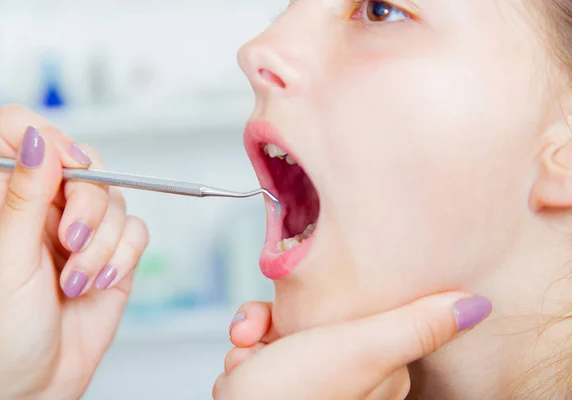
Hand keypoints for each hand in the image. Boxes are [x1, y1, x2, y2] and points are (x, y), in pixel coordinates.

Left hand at [0, 106, 148, 399]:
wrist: (28, 391)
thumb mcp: (4, 260)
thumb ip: (25, 195)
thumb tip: (38, 137)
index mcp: (2, 201)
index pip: (22, 133)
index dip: (49, 140)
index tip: (64, 168)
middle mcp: (45, 210)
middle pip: (86, 163)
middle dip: (87, 202)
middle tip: (69, 239)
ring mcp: (82, 233)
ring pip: (116, 200)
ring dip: (101, 244)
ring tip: (76, 280)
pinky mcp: (112, 257)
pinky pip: (136, 232)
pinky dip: (123, 257)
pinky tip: (99, 282)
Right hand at [214, 293, 491, 399]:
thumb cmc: (293, 397)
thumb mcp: (359, 350)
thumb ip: (415, 325)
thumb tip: (476, 305)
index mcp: (379, 370)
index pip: (364, 311)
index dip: (334, 300)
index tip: (316, 302)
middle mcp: (346, 376)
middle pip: (319, 314)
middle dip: (285, 317)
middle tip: (274, 331)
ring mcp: (310, 378)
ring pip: (285, 324)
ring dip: (259, 331)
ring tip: (252, 351)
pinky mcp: (277, 379)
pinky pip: (262, 342)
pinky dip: (244, 348)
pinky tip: (241, 365)